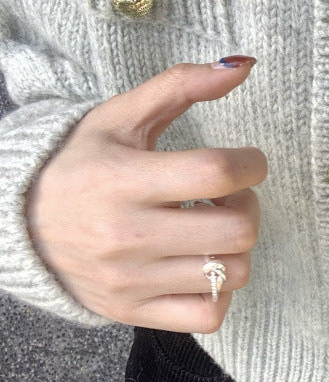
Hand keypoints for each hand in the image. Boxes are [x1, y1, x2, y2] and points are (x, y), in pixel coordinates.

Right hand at [24, 58, 267, 332]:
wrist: (18, 221)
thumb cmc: (80, 161)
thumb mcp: (122, 115)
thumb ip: (182, 85)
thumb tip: (244, 65)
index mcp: (124, 180)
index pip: (218, 173)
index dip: (252, 162)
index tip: (246, 159)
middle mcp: (128, 236)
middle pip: (236, 231)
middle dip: (249, 205)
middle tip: (229, 194)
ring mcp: (131, 282)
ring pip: (231, 274)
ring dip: (237, 246)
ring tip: (212, 224)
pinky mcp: (132, 312)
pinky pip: (208, 316)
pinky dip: (219, 289)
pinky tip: (202, 261)